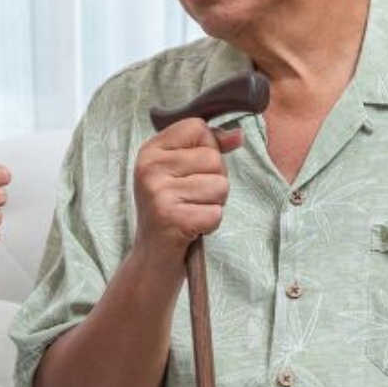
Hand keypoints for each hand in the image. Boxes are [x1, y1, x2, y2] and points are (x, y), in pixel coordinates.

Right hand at [131, 118, 243, 258]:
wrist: (152, 258)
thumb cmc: (172, 211)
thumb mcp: (181, 173)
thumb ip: (209, 148)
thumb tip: (238, 135)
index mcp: (150, 151)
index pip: (198, 127)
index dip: (208, 148)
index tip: (193, 171)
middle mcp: (149, 168)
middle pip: (213, 157)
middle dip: (214, 181)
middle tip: (191, 199)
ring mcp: (157, 193)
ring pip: (220, 185)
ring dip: (214, 204)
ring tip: (192, 212)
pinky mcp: (170, 219)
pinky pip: (216, 213)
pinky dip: (210, 224)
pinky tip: (191, 228)